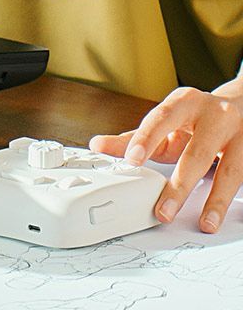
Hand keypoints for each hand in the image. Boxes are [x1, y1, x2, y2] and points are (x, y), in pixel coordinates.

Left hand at [89, 83, 242, 233]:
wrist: (240, 105)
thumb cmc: (195, 117)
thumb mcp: (166, 122)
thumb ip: (135, 137)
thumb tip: (98, 145)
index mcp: (185, 102)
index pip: (162, 118)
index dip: (147, 138)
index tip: (132, 159)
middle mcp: (214, 115)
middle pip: (197, 152)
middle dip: (180, 184)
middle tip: (162, 209)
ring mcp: (239, 134)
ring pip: (229, 171)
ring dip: (215, 200)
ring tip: (204, 223)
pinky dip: (232, 199)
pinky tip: (222, 215)